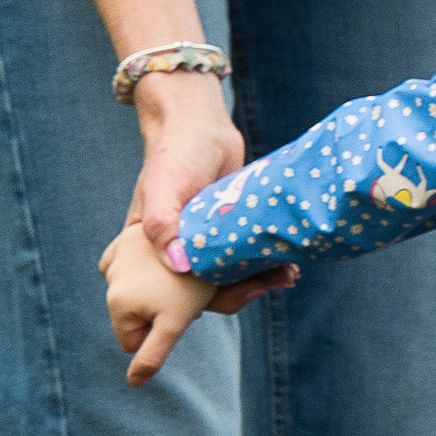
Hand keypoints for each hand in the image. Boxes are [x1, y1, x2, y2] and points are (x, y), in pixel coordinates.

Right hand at [100, 220, 214, 380]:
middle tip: (186, 292)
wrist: (194, 212)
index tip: (179, 314)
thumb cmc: (191, 277)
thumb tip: (133, 383)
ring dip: (157, 287)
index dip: (158, 334)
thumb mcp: (175, 322)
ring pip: (137, 288)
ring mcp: (117, 253)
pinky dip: (151, 263)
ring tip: (182, 272)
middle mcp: (109, 276)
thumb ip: (152, 353)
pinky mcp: (127, 235)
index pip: (134, 341)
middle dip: (159, 310)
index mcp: (117, 301)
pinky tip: (170, 257)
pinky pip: (135, 262)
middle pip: (136, 314)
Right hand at [127, 71, 293, 314]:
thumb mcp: (162, 187)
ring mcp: (204, 248)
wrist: (201, 125)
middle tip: (266, 286)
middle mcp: (176, 257)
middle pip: (203, 296)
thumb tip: (180, 266)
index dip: (187, 311)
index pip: (163, 301)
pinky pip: (245, 262)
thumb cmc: (175, 154)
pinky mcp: (229, 237)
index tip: (223, 299)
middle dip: (236, 295)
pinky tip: (288, 265)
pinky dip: (266, 266)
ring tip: (287, 275)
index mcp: (148, 256)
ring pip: (228, 281)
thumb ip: (161, 226)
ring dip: (258, 282)